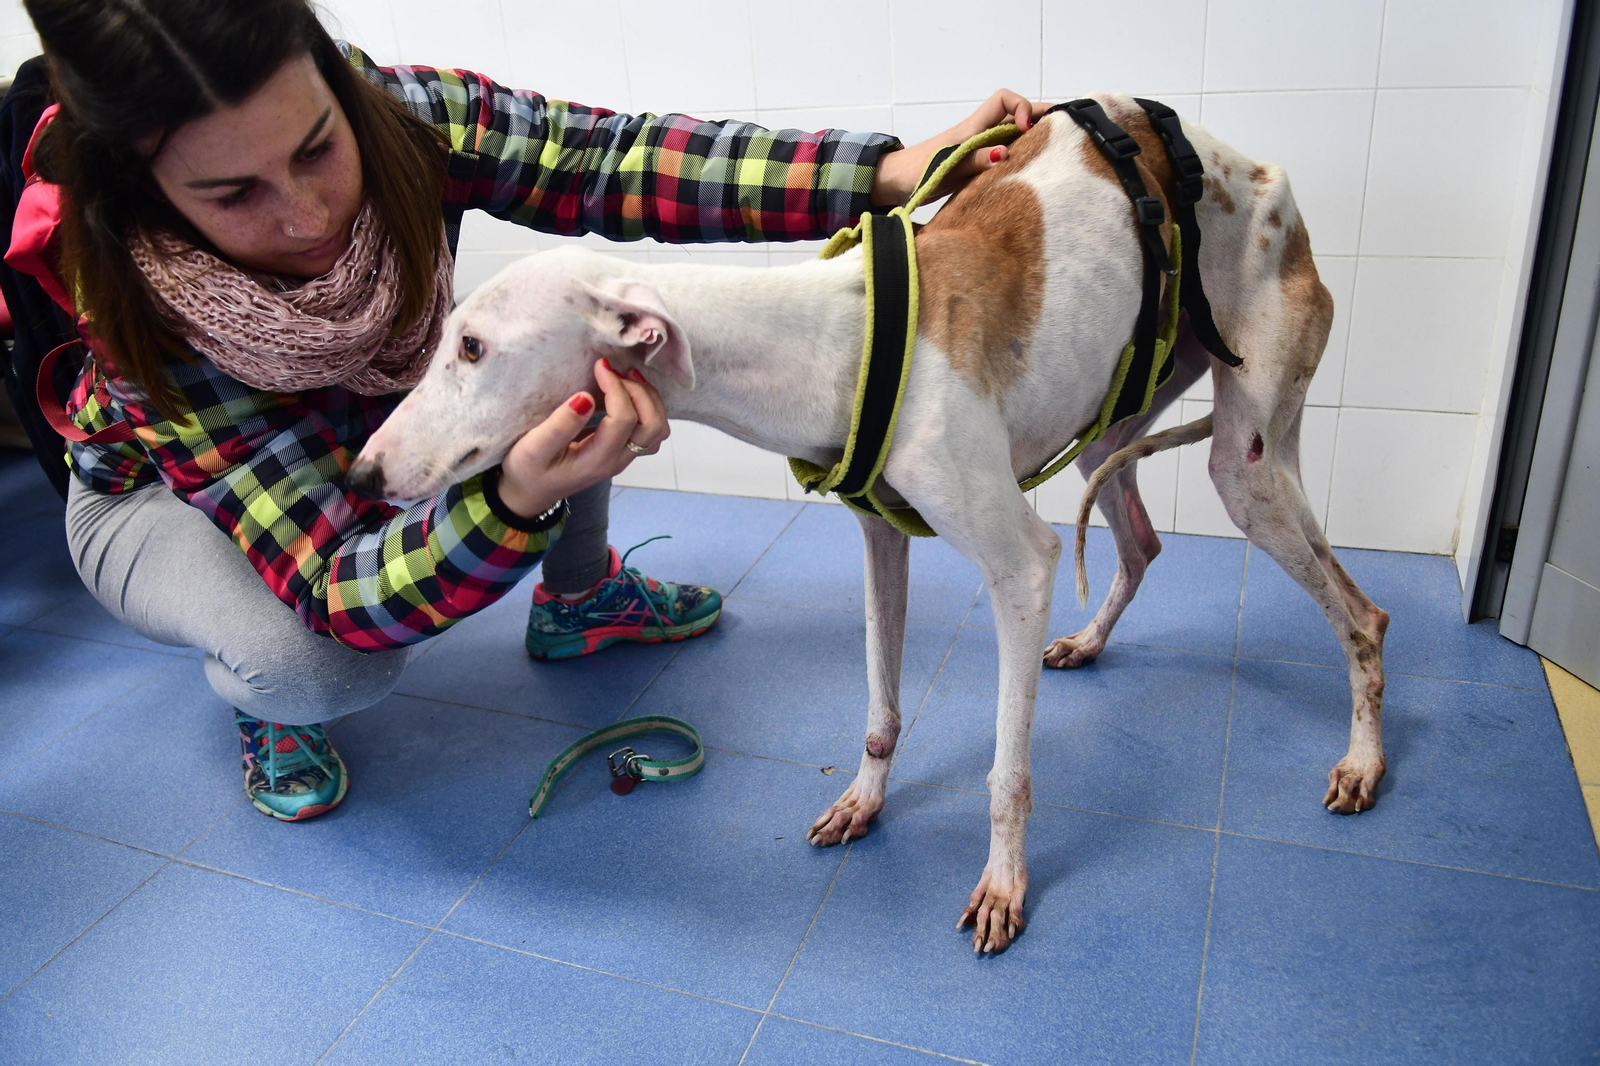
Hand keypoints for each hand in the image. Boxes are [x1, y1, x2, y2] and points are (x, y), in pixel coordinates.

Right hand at [495, 359, 669, 518]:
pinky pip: (650, 431)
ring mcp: (623, 457)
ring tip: (626, 377)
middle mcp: (618, 460)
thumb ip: (559, 425)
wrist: (531, 492)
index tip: (600, 366)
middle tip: (616, 372)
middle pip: (653, 425)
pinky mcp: (623, 451)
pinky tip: (627, 392)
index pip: (624, 419)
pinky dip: (647, 407)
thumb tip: (586, 397)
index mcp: (597, 459)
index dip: (617, 388)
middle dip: (640, 392)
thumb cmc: (528, 470)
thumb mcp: (533, 448)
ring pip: (658, 429)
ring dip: (649, 399)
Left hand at [871, 89, 1052, 207]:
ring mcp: (979, 150)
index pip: (1004, 100)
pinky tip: (1031, 170)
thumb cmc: (914, 172)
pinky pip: (1005, 155)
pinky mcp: (976, 166)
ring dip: (1033, 139)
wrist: (894, 183)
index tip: (1027, 128)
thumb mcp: (945, 167)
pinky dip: (1021, 157)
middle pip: (1016, 116)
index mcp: (972, 129)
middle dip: (1040, 120)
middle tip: (1062, 134)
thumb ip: (974, 160)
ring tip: (1054, 151)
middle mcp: (979, 135)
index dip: (1022, 106)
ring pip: (1013, 136)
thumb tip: (1004, 154)